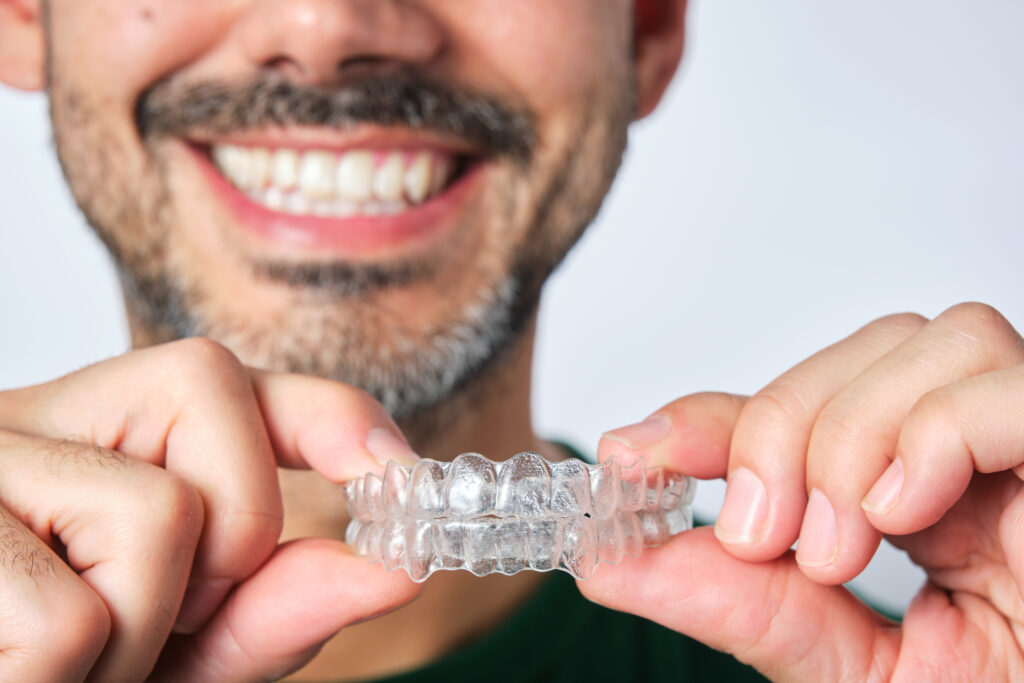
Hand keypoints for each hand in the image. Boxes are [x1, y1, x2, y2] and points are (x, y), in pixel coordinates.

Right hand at [0, 338, 419, 681]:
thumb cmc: (64, 669)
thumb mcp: (176, 644)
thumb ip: (273, 607)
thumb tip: (396, 568)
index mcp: (99, 433)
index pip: (224, 377)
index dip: (324, 410)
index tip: (393, 471)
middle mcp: (34, 417)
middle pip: (212, 410)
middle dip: (227, 546)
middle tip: (153, 621)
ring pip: (157, 511)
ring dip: (140, 637)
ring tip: (69, 662)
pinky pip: (68, 618)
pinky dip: (68, 682)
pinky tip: (14, 671)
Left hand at [581, 302, 1023, 680]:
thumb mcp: (844, 669)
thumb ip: (736, 606)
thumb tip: (607, 561)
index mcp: (921, 496)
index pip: (802, 408)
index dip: (708, 417)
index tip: (629, 454)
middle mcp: (982, 454)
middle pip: (862, 352)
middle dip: (780, 429)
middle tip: (764, 538)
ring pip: (928, 339)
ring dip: (850, 435)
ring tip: (843, 545)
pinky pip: (1007, 383)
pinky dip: (935, 434)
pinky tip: (902, 515)